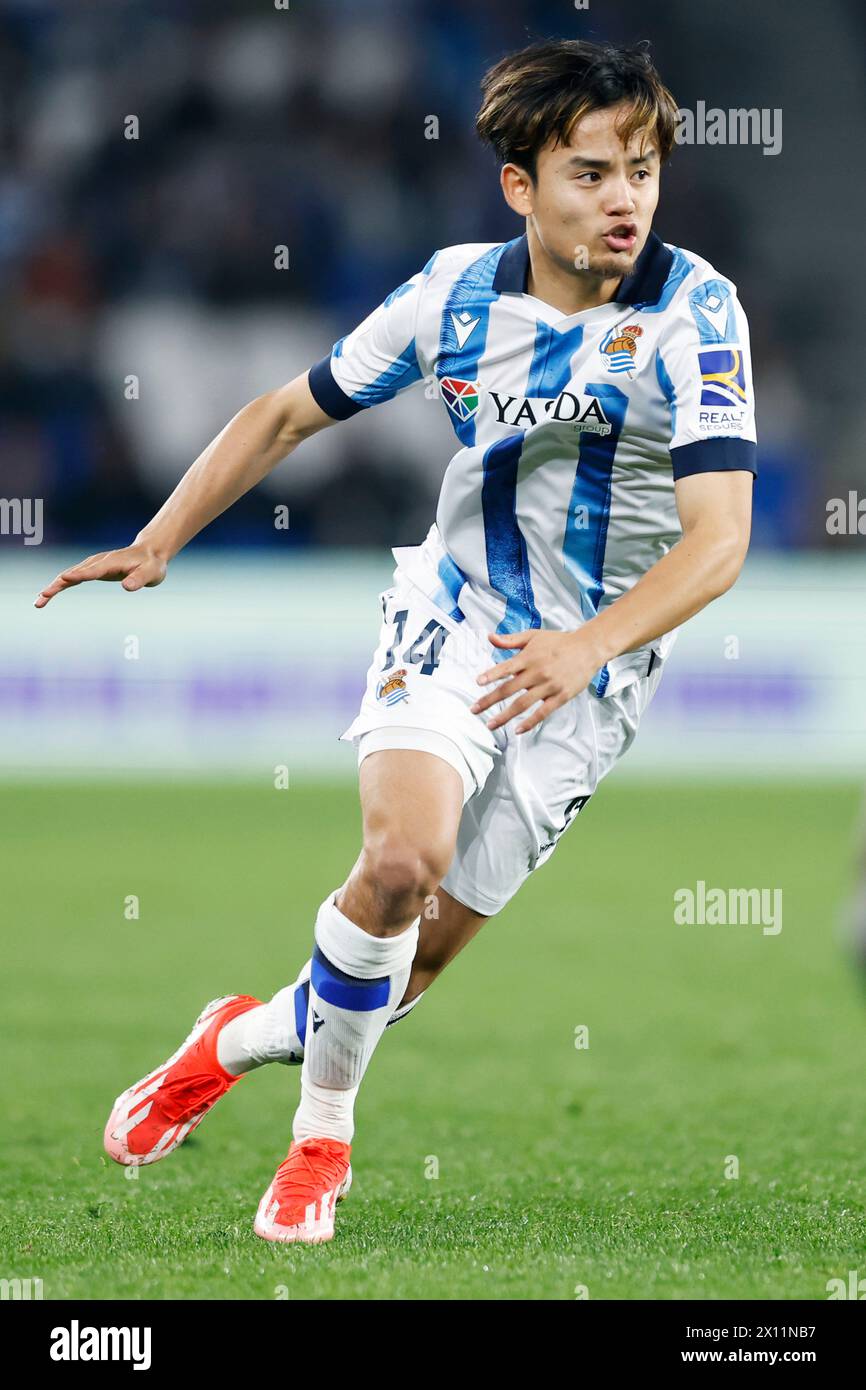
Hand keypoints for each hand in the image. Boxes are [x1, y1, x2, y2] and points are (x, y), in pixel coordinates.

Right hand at [34, 544, 167, 607]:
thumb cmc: (152, 565)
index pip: (93, 570)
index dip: (78, 574)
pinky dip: (60, 586)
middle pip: (74, 573)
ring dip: (53, 587)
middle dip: (57, 585)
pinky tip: (48, 595)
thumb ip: (139, 580)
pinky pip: (72, 578)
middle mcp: (98, 562)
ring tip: (39, 601)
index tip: (64, 578)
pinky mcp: (92, 570)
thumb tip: (127, 587)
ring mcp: (93, 565)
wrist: (150, 553)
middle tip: (42, 597)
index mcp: (111, 562)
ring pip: (69, 575)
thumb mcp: (151, 573)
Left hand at [470, 628, 605, 733]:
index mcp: (529, 658)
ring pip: (522, 704)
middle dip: (489, 701)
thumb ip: (511, 640)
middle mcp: (537, 673)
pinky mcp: (560, 697)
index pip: (506, 668)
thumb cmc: (559, 642)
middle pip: (509, 690)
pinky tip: (518, 730)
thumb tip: (490, 637)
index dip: (491, 675)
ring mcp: (549, 686)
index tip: (478, 682)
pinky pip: (542, 712)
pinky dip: (530, 722)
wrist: (588, 649)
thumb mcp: (533, 636)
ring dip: (504, 716)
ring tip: (490, 724)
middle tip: (474, 710)